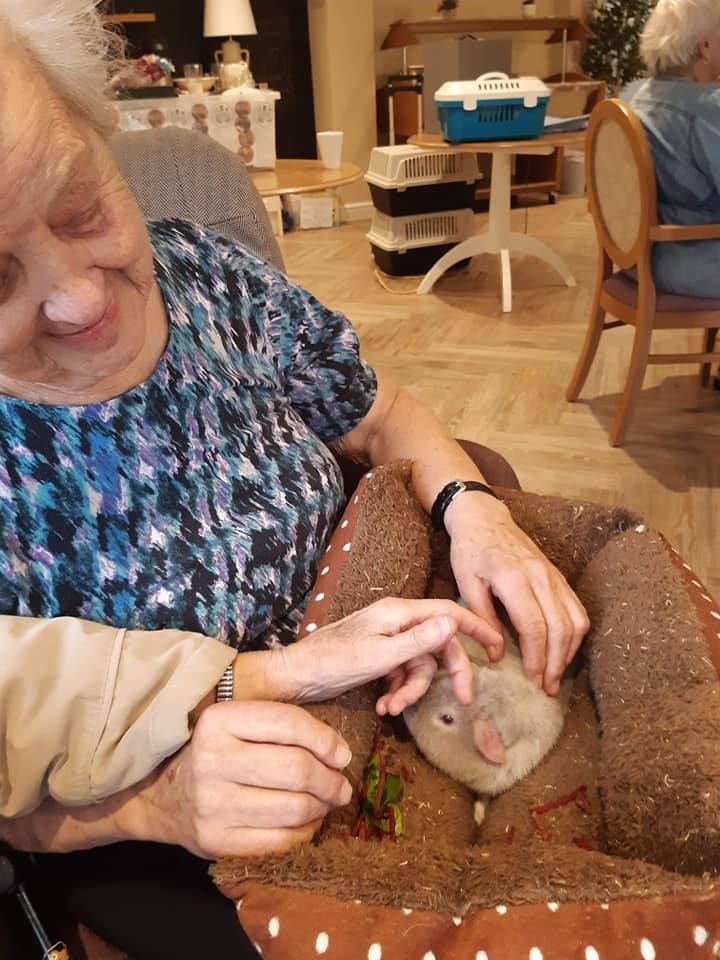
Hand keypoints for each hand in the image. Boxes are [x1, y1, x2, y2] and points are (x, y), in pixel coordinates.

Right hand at [129, 700, 352, 858]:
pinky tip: (306, 823)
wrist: (159, 796)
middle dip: (330, 780)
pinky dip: (304, 833)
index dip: (325, 740)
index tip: (341, 754)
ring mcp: (211, 805)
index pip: (288, 724)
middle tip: (340, 785)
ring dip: (322, 807)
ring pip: (294, 808)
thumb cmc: (214, 752)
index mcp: (218, 721)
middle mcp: (211, 760)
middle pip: (296, 769)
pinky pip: (281, 841)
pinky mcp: (215, 842)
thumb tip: (339, 753)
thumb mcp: (235, 722)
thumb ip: (281, 725)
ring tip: (325, 802)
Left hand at [265, 597, 502, 715]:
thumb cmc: (333, 661)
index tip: (498, 646)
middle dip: (444, 675)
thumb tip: (454, 623)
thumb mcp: (380, 655)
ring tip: (392, 709)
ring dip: (411, 690)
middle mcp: (396, 620)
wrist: (296, 676)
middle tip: (460, 701)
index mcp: (399, 612)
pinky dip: (398, 691)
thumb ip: (419, 640)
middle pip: (437, 645)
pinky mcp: (378, 655)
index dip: (476, 627)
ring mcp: (387, 638)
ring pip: (419, 664)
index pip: (448, 612)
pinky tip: (385, 706)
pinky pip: (402, 672)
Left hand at [444, 493, 588, 694]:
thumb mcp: (465, 582)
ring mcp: (554, 576)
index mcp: (514, 578)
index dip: (535, 657)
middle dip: (555, 663)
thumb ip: (481, 617)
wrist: (485, 518)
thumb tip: (497, 654)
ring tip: (556, 675)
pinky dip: (575, 635)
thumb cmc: (470, 551)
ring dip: (569, 652)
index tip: (531, 680)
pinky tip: (564, 652)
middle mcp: (541, 577)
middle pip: (560, 627)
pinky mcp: (560, 577)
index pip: (534, 625)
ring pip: (575, 620)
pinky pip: (577, 609)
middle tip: (546, 688)